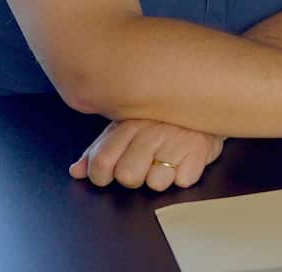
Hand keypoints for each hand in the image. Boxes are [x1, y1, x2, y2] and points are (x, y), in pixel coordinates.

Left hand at [69, 119, 224, 190]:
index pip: (101, 163)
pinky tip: (185, 157)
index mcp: (128, 122)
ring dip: (162, 176)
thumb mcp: (126, 125)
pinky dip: (184, 174)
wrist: (205, 98)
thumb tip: (76, 171)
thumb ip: (100, 149)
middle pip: (127, 177)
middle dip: (134, 177)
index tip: (108, 174)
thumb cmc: (162, 117)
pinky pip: (183, 181)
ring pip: (156, 183)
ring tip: (167, 158)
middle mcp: (151, 129)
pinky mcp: (199, 150)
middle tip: (144, 163)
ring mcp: (176, 139)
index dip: (100, 176)